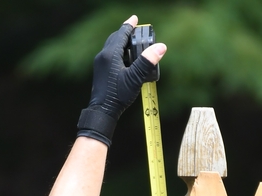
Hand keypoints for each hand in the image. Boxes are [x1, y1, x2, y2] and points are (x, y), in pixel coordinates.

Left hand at [77, 15, 166, 146]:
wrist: (103, 110)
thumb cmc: (118, 95)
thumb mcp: (136, 79)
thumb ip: (147, 62)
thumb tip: (161, 47)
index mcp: (111, 54)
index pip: (121, 34)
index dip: (129, 25)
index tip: (135, 18)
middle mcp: (103, 56)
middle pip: (115, 39)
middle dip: (125, 33)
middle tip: (135, 31)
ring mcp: (100, 64)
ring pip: (112, 47)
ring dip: (122, 43)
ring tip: (132, 45)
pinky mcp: (101, 71)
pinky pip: (110, 56)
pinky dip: (119, 53)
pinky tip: (125, 61)